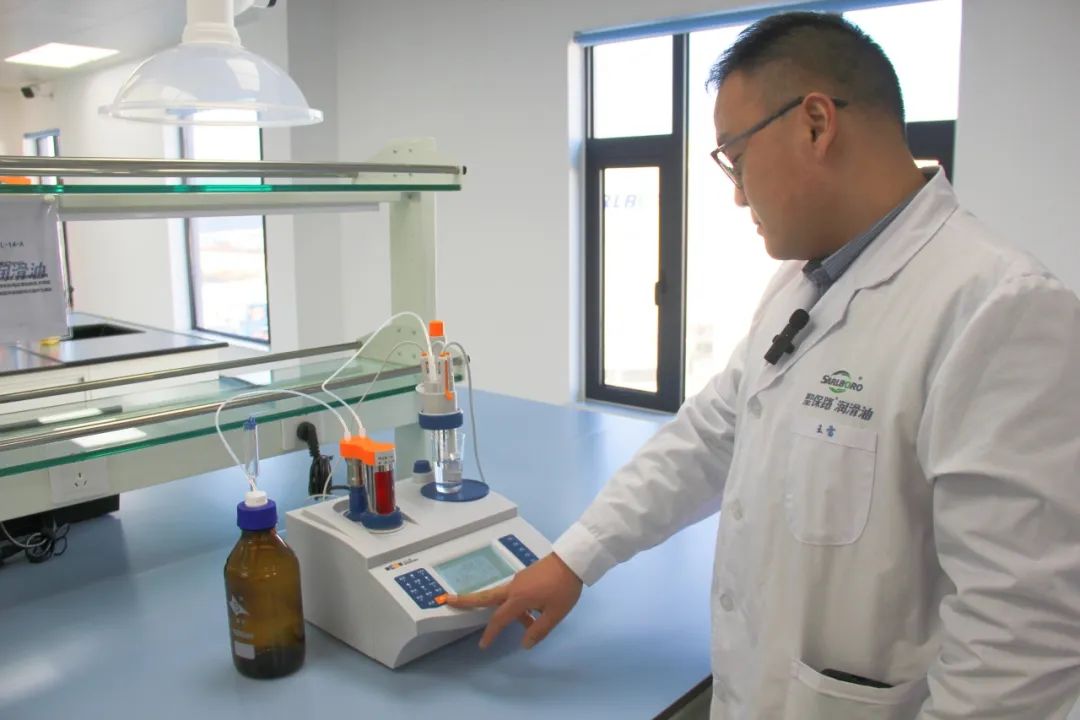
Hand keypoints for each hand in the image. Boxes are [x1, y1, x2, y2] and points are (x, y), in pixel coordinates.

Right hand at [445, 552, 582, 649]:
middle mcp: (513, 588)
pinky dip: (519, 605)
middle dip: (466, 600)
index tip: (483, 645)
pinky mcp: (525, 576)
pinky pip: (516, 593)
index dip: (490, 633)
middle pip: (486, 596)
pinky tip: (538, 610)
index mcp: (518, 598)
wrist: (572, 561)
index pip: (499, 619)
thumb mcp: (555, 614)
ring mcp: (518, 580)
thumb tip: (524, 644)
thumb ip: (539, 630)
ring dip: (510, 612)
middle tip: (447, 599)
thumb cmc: (564, 588)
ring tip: (534, 622)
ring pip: (506, 598)